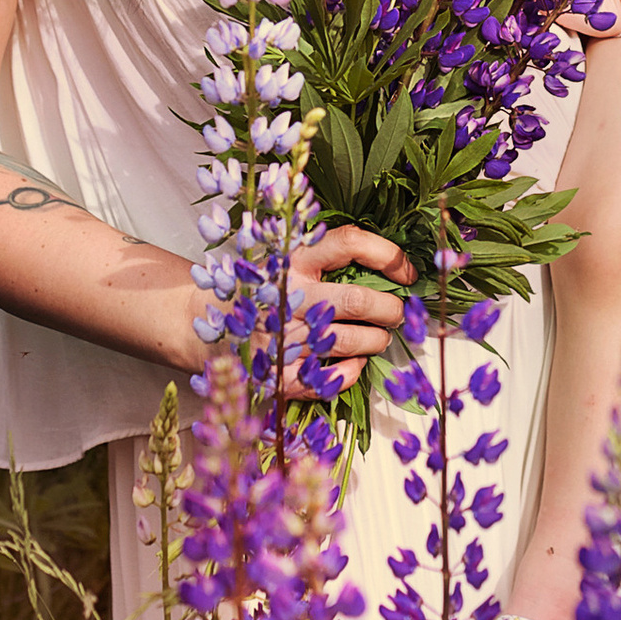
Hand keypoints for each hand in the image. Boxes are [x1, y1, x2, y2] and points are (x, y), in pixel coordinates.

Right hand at [283, 220, 416, 392]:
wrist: (214, 323)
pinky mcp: (280, 372)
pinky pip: (332, 377)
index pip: (350, 242)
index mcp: (294, 258)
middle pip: (356, 300)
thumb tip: (397, 266)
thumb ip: (333, 258)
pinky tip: (353, 362)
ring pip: (350, 340)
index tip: (407, 273)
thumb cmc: (271, 290)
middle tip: (396, 314)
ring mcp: (283, 335)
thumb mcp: (294, 260)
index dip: (388, 256)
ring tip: (379, 337)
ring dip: (376, 340)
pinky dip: (351, 371)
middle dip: (390, 309)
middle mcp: (288, 294)